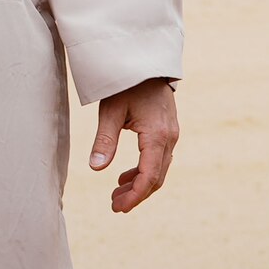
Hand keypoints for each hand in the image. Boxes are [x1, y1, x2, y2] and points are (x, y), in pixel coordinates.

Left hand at [89, 78, 177, 213]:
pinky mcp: (167, 130)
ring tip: (116, 194)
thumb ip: (105, 140)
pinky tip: (126, 176)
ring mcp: (171, 133)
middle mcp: (169, 137)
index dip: (135, 195)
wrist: (146, 60)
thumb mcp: (111, 110)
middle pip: (156, 177)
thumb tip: (96, 168)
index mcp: (157, 135)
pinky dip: (144, 171)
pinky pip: (159, 158)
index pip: (149, 175)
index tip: (119, 208)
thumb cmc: (127, 83)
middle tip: (114, 206)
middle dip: (136, 194)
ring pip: (159, 169)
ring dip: (140, 184)